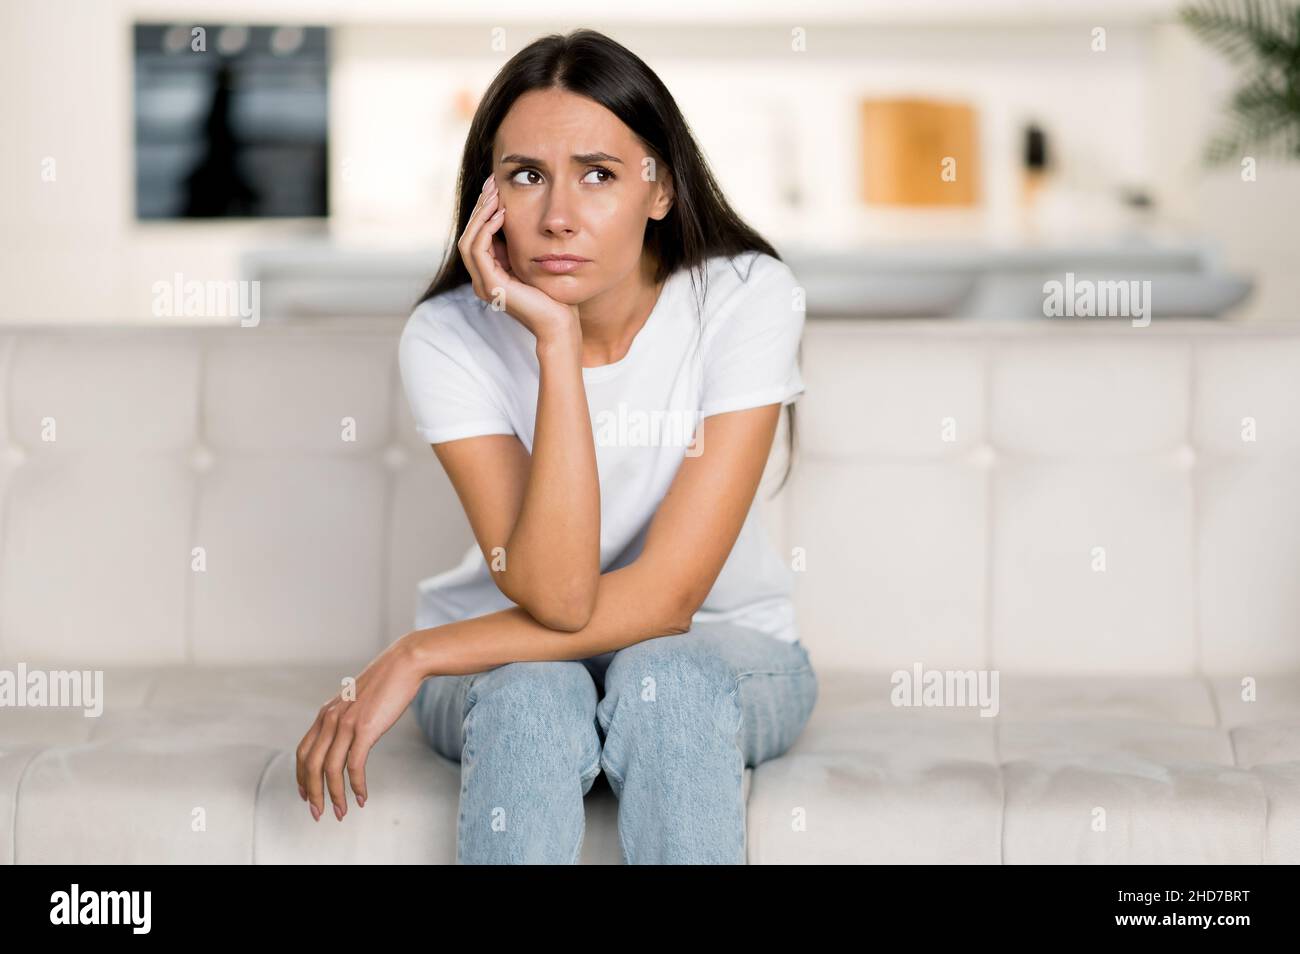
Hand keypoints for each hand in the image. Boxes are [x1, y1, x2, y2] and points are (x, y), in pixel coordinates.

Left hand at [295, 632, 425, 821]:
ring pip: (330, 770)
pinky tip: (362, 797)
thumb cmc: (386, 682)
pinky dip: (356, 786)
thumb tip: (349, 736)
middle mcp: (330, 719)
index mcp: (326, 713)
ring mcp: (346, 723)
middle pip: (311, 765)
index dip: (301, 776)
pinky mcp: (365, 729)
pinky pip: (354, 765)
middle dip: (313, 793)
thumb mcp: (357, 701)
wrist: (404, 663)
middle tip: (318, 814)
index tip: (306, 795)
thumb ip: (347, 718)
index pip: (303, 751)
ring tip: (341, 812)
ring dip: (334, 795)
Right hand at [459, 172, 579, 342]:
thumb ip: (522, 246)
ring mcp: (484, 284)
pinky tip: (501, 214)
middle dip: (480, 207)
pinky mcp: (491, 285)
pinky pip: (478, 251)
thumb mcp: (535, 264)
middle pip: (469, 235)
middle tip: (492, 183)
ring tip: (495, 194)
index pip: (477, 236)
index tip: (496, 187)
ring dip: (480, 215)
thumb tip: (518, 217)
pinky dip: (486, 229)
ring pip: (468, 241)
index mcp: (490, 274)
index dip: (484, 210)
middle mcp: (482, 279)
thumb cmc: (554, 297)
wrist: (560, 325)